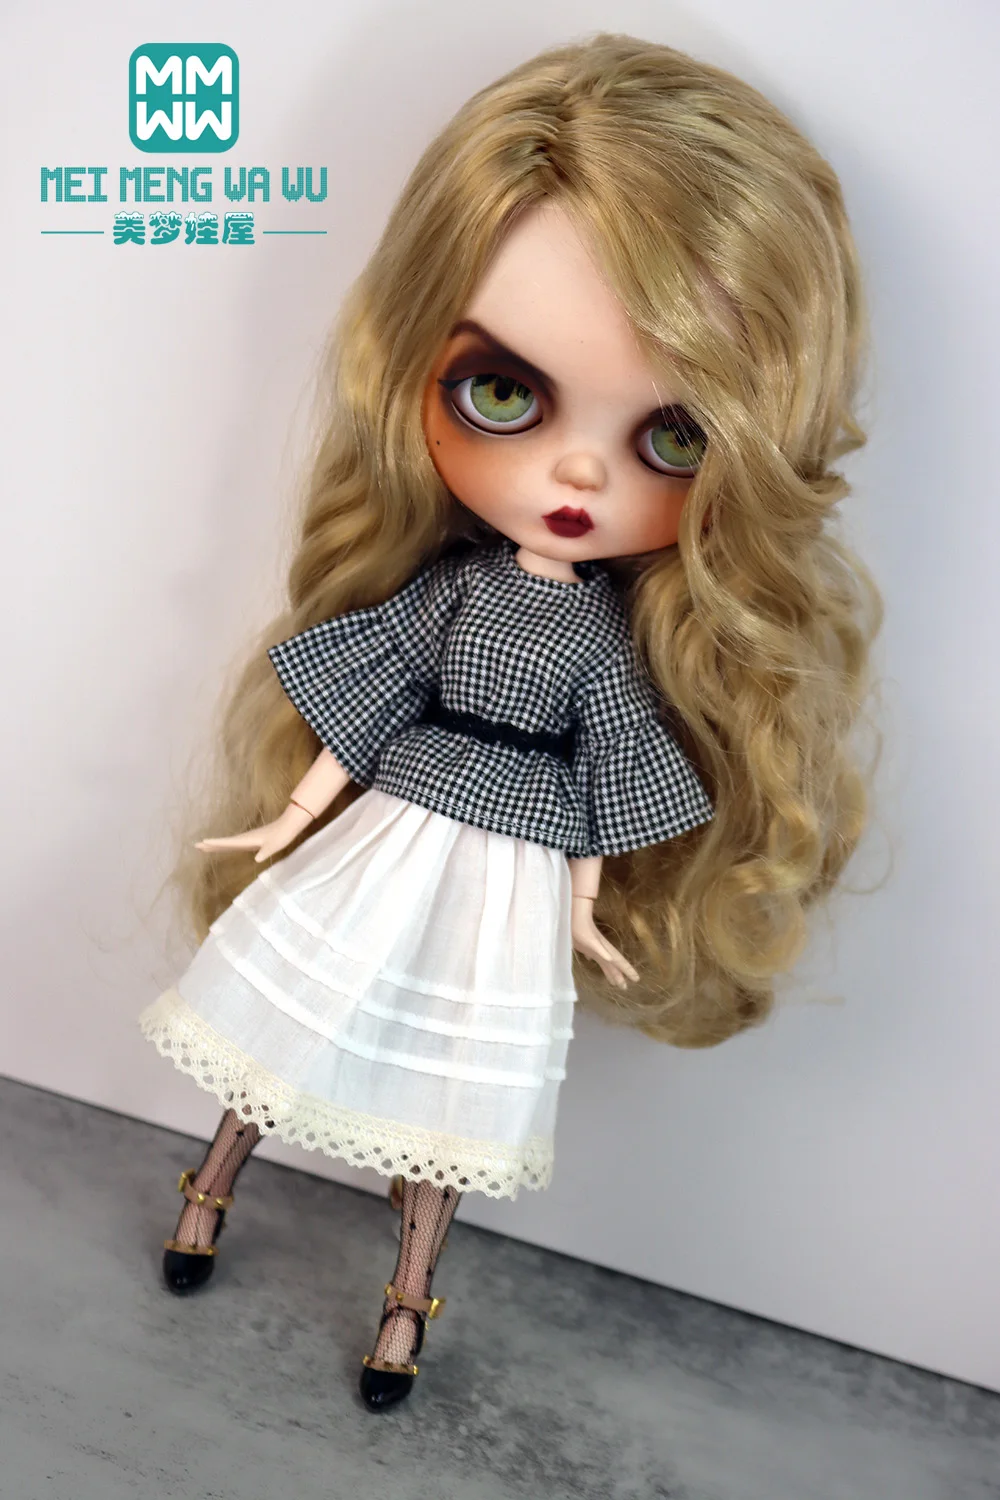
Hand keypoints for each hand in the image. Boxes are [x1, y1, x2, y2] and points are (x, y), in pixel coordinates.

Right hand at [195, 803, 314, 862]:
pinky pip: (235, 843)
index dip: (216, 843)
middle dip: (211, 844)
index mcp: (247, 840)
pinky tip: (225, 847)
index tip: (203, 843)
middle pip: (224, 842)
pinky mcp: (251, 839)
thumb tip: (257, 859)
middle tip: (196, 846)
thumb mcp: (273, 847)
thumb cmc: (281, 836)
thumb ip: (264, 852)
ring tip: (205, 847)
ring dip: (217, 844)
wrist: (288, 826)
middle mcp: (245, 838)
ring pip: (228, 842)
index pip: (228, 842)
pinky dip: (226, 845)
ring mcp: (247, 838)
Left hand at [571, 897, 639, 989]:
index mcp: (605, 950)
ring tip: (613, 981)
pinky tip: (591, 960)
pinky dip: (595, 961)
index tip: (636, 979)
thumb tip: (611, 960)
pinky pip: (594, 957)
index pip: (619, 962)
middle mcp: (602, 950)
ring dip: (610, 972)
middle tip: (625, 988)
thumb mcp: (591, 942)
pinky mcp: (585, 946)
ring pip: (605, 963)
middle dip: (620, 976)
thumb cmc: (582, 930)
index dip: (627, 970)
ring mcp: (594, 948)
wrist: (573, 918)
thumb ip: (601, 950)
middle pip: (614, 965)